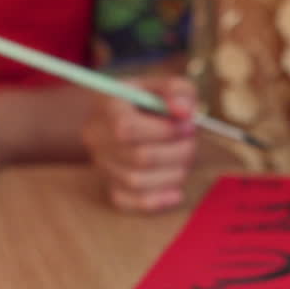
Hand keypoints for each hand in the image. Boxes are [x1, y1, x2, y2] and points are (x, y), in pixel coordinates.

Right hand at [81, 76, 196, 212]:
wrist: (127, 117)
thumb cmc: (151, 101)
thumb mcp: (165, 85)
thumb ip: (178, 90)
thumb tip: (184, 112)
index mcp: (107, 106)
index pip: (127, 128)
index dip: (164, 131)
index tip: (188, 126)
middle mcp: (97, 137)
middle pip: (139, 157)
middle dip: (177, 152)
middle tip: (191, 143)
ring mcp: (102, 165)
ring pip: (137, 182)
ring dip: (173, 174)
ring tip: (184, 160)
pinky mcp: (111, 187)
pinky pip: (130, 203)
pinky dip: (158, 201)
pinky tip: (176, 193)